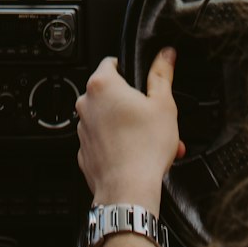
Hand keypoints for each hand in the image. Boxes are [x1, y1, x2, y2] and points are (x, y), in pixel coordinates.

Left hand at [75, 48, 185, 214]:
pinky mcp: (85, 151)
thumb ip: (162, 75)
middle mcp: (86, 104)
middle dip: (134, 103)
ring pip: (108, 118)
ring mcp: (83, 128)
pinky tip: (137, 153)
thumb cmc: (144, 149)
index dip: (130, 70)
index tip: (142, 82)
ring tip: (151, 139)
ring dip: (128, 125)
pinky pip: (103, 140)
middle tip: (153, 116)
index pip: (112, 63)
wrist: (128, 191)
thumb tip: (164, 55)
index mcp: (102, 85)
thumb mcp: (163, 105)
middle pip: (111, 93)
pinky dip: (118, 143)